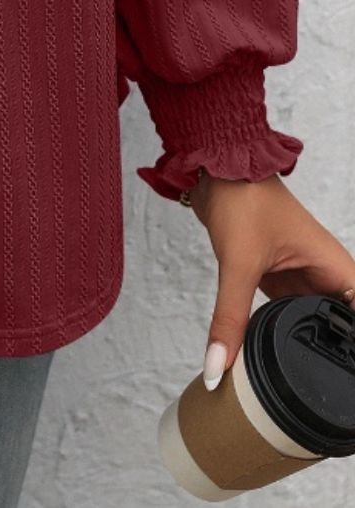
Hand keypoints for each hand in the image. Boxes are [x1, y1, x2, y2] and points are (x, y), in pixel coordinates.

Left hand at [185, 170, 354, 388]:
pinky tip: (276, 353)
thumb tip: (217, 366)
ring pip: (313, 320)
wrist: (215, 169)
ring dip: (306, 342)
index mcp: (335, 267)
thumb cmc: (244, 197)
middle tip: (320, 388)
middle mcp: (324, 273)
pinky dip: (282, 330)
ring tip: (299, 379)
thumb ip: (230, 318)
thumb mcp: (240, 263)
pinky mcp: (280, 276)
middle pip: (341, 324)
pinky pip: (288, 312)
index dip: (354, 348)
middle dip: (334, 352)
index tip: (346, 381)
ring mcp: (302, 276)